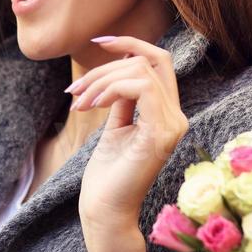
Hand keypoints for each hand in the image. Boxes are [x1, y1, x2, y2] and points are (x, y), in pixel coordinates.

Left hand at [72, 36, 187, 235]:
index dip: (131, 43)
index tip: (99, 41)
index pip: (159, 61)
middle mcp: (176, 117)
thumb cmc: (107, 174)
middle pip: (148, 61)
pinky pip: (141, 88)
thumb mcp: (115, 125)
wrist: (105, 210)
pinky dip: (111, 88)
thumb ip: (122, 97)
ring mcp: (173, 125)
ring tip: (79, 102)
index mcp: (167, 113)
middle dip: (105, 67)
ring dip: (102, 80)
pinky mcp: (161, 134)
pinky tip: (91, 105)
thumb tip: (119, 67)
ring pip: (142, 71)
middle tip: (75, 90)